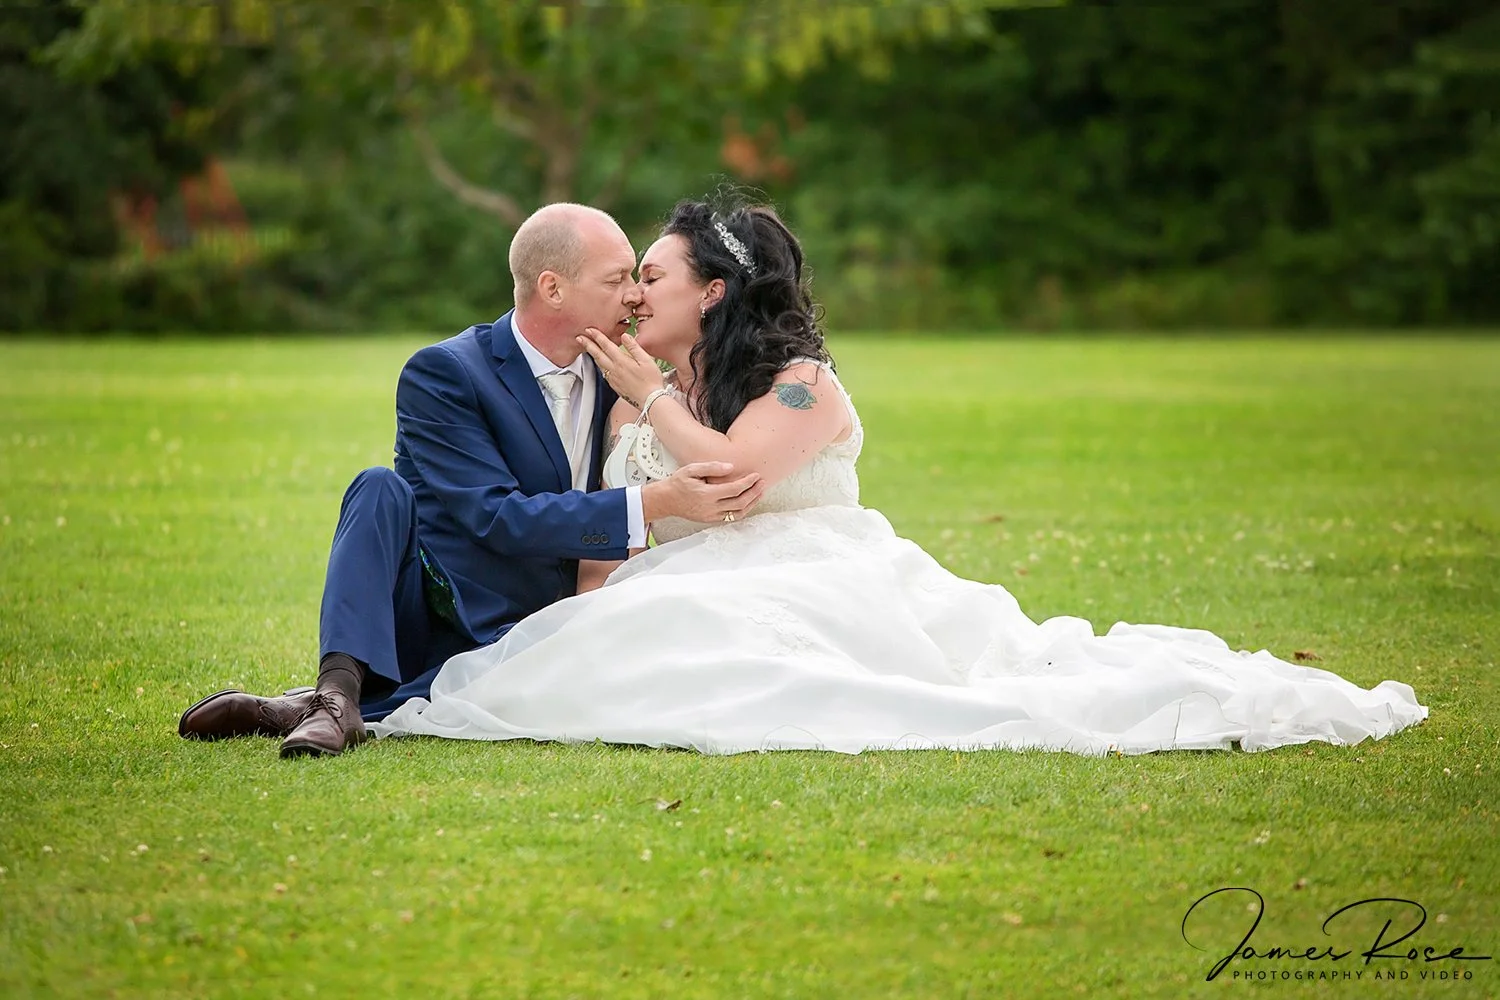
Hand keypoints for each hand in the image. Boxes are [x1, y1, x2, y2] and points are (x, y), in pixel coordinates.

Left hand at [577, 327, 664, 407]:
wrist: (650, 400)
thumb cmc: (651, 381)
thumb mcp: (646, 360)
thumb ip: (634, 347)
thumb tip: (625, 336)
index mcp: (621, 361)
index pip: (606, 345)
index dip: (597, 336)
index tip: (590, 330)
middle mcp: (614, 370)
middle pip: (597, 354)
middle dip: (587, 345)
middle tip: (579, 338)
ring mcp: (613, 378)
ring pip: (599, 364)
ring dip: (591, 354)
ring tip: (587, 348)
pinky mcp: (614, 385)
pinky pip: (603, 372)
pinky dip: (598, 365)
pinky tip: (599, 364)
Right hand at [641, 461, 765, 523]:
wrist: (665, 500)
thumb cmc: (677, 483)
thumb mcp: (691, 469)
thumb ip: (711, 467)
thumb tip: (730, 467)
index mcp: (706, 494)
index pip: (734, 489)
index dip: (748, 482)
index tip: (756, 475)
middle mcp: (710, 508)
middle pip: (740, 503)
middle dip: (754, 493)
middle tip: (762, 483)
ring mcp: (711, 516)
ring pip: (738, 513)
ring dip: (751, 503)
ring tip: (759, 492)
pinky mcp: (710, 520)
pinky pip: (731, 517)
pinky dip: (742, 510)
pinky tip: (747, 502)